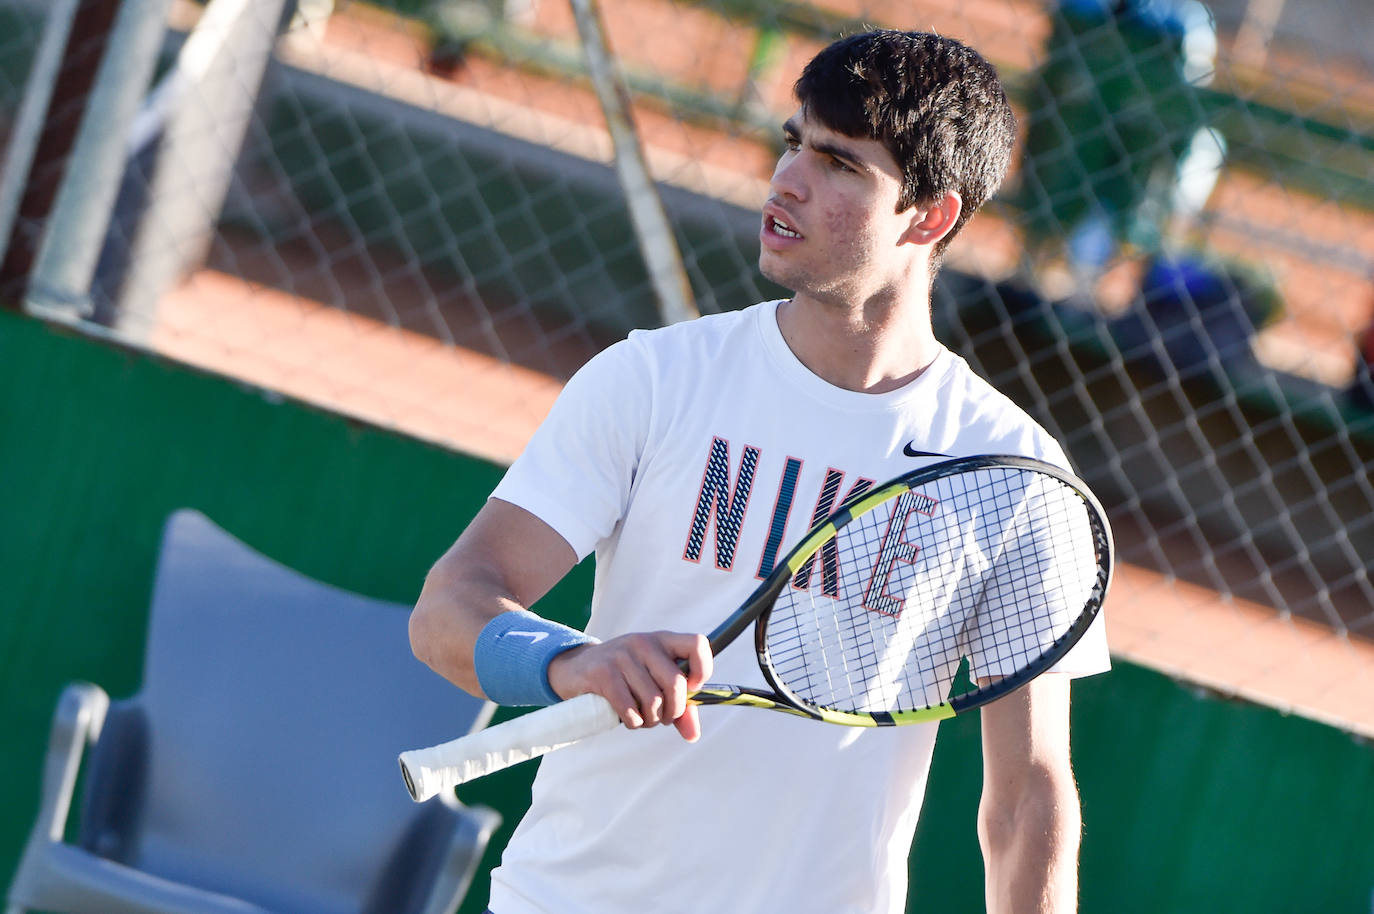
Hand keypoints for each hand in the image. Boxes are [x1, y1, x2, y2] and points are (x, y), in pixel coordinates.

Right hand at [547, 632, 711, 740]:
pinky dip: (634, 722)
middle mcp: (644, 643)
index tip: (692, 689)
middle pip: (676, 684)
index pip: (697, 644)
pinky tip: (629, 719)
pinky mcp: (603, 673)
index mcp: (662, 640)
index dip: (702, 670)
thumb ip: (678, 705)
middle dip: (673, 711)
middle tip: (664, 717)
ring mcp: (622, 656)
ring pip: (653, 701)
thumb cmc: (622, 676)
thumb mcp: (652, 681)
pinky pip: (630, 709)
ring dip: (651, 720)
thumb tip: (693, 734)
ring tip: (643, 718)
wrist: (575, 669)